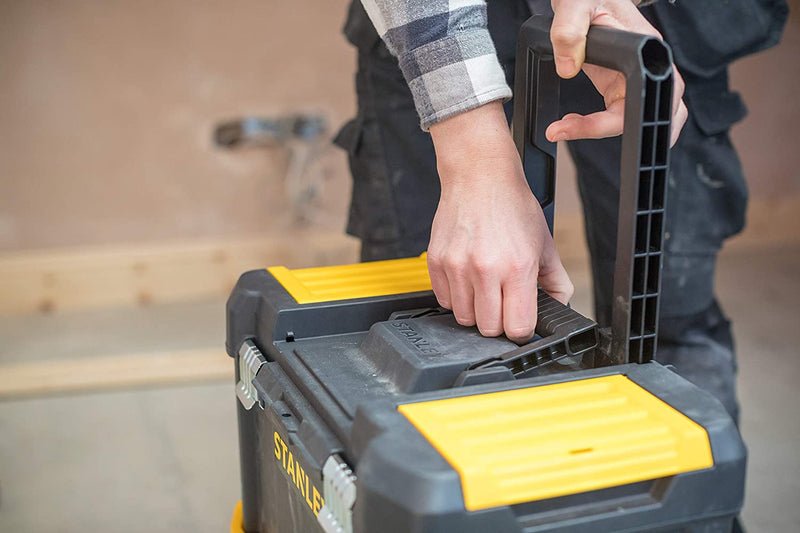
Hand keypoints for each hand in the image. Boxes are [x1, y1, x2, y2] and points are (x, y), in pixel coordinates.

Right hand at [428, 102, 572, 343]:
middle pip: (488, 329)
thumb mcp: (545, 243)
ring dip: (475, 310)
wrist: (480, 175)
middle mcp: (486, 269)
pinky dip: (455, 296)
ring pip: (463, 318)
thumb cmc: (512, 205)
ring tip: (483, 288)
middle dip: (498, 321)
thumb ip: (556, 281)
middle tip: (502, 302)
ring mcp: (458, 266)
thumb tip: (559, 307)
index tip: (520, 319)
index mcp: (518, 267)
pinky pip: (444, 300)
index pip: (518, 327)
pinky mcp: (437, 261)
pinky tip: (467, 278)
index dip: (522, 328)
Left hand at [544, 0, 687, 145]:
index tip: (575, 124)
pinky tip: (572, 122)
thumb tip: (568, 67)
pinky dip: (601, 126)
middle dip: (613, 131)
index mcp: (646, 48)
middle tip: (566, 131)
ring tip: (565, 128)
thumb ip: (569, 31)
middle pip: (654, 114)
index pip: (642, 95)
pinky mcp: (621, 83)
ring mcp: (636, 77)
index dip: (612, 119)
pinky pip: (620, 114)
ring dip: (607, 132)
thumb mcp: (576, 5)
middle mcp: (649, 65)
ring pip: (641, 118)